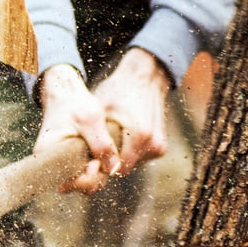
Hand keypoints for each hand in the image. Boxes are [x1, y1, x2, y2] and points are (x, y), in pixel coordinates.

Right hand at [35, 64, 119, 194]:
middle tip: (103, 159)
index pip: (67, 183)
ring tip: (104, 154)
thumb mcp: (91, 120)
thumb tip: (113, 168)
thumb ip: (102, 144)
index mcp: (48, 154)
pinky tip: (101, 153)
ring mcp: (59, 161)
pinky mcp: (67, 158)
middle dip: (94, 178)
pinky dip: (93, 166)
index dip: (86, 179)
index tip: (97, 163)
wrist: (65, 92)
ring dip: (96, 172)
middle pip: (75, 185)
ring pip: (80, 179)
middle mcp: (49, 162)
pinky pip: (81, 170)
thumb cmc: (75, 103)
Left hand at [93, 47, 172, 173]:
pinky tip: (121, 139)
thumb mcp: (100, 111)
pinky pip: (139, 158)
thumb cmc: (117, 91)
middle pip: (123, 168)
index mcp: (140, 136)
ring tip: (109, 140)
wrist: (144, 77)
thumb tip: (86, 164)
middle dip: (109, 162)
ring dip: (119, 157)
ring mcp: (159, 147)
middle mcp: (153, 144)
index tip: (90, 158)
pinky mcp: (161, 147)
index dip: (101, 166)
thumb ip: (95, 139)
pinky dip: (128, 152)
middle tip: (97, 148)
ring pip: (131, 164)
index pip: (115, 169)